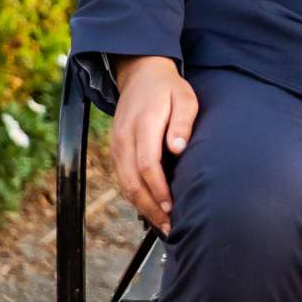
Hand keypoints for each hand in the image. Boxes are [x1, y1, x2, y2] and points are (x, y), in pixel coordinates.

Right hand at [111, 55, 199, 234]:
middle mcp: (125, 138)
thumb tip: (178, 148)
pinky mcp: (116, 149)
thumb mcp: (185, 98)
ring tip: (163, 224)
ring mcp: (117, 144)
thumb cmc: (168, 89)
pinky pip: (123, 178)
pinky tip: (151, 208)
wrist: (140, 74)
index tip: (173, 207)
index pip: (147, 165)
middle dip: (150, 208)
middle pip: (132, 181)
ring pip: (125, 183)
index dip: (159, 190)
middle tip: (170, 227)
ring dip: (142, 207)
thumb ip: (182, 122)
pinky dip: (135, 196)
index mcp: (143, 125)